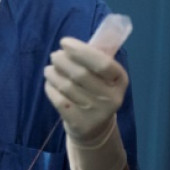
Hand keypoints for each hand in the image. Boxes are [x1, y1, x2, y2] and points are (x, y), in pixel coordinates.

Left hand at [44, 37, 128, 169]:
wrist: (95, 127)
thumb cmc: (98, 91)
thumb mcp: (105, 76)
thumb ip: (93, 59)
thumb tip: (70, 45)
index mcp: (120, 80)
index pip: (102, 62)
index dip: (80, 50)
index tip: (64, 42)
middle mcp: (111, 97)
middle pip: (80, 74)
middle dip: (62, 60)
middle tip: (54, 55)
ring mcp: (95, 112)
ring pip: (66, 86)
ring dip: (53, 73)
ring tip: (50, 68)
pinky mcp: (79, 122)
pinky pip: (58, 100)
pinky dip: (50, 87)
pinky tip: (50, 82)